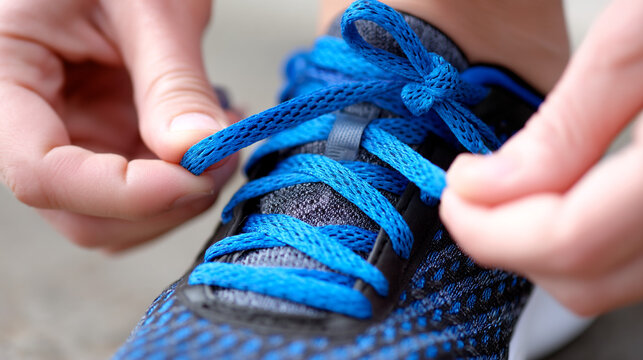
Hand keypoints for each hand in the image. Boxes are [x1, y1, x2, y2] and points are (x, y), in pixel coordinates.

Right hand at [0, 0, 236, 251]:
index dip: (121, 193)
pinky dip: (187, 181)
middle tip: (222, 159)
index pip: (41, 173)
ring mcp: (74, 139)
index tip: (195, 177)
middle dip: (161, 204)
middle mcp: (31, 126)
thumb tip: (198, 149)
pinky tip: (213, 137)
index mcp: (4, 78)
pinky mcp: (109, 143)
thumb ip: (170, 81)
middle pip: (81, 213)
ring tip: (223, 141)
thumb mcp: (148, 7)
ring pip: (118, 219)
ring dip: (180, 199)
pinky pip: (145, 194)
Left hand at [440, 0, 642, 315]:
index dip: (489, 228)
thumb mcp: (638, 38)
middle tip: (473, 193)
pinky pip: (635, 262)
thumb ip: (565, 125)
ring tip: (512, 191)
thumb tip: (485, 187)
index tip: (456, 190)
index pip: (569, 242)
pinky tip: (566, 196)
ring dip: (543, 247)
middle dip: (508, 242)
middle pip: (586, 280)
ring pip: (610, 283)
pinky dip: (587, 241)